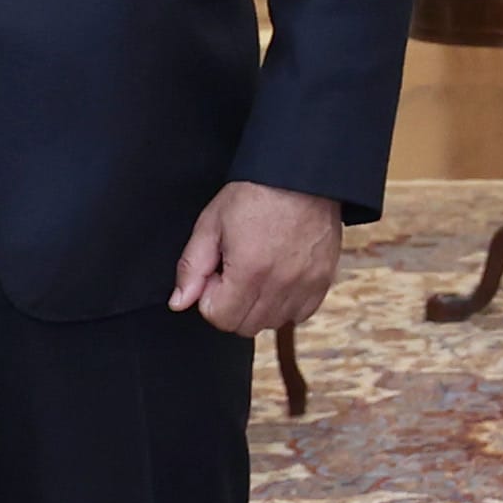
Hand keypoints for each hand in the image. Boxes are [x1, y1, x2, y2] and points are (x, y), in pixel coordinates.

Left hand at [170, 183, 341, 334]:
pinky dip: (286, 304)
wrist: (303, 176)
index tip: (215, 273)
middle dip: (231, 306)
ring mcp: (305, 285)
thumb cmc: (257, 193)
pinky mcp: (323, 281)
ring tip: (258, 273)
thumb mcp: (211, 223)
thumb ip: (191, 267)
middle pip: (245, 326)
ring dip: (258, 307)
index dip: (209, 298)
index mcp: (249, 270)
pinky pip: (300, 314)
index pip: (219, 318)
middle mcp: (280, 284)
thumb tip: (180, 302)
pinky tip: (279, 278)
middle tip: (234, 272)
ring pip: (272, 323)